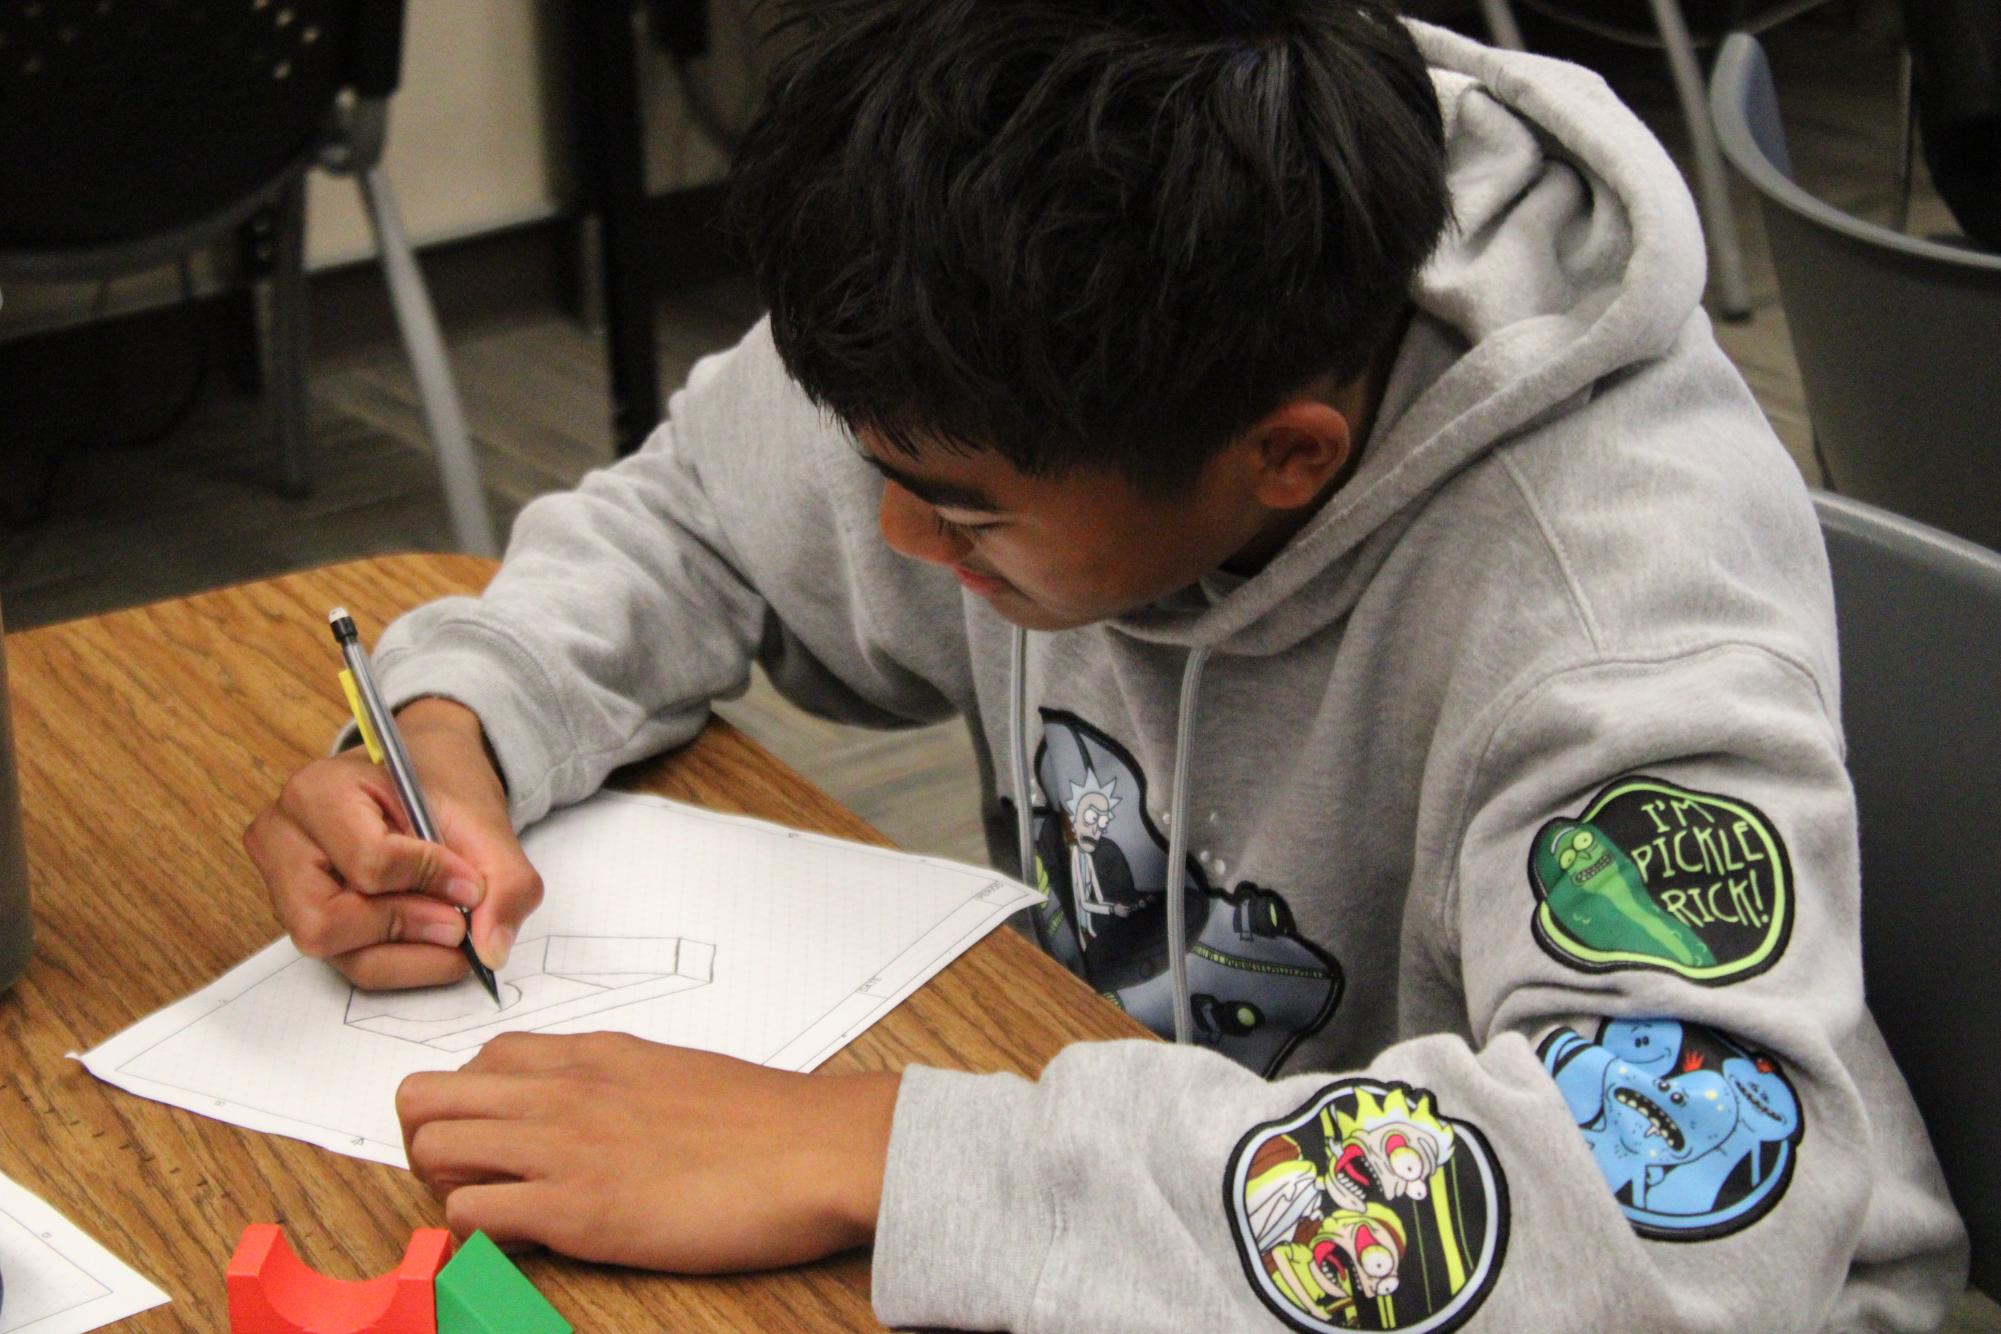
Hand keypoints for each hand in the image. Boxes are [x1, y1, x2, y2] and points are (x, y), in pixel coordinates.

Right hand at [242, 698, 541, 987]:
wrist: (429, 774)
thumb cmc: (443, 786)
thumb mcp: (484, 819)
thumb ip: (504, 880)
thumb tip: (491, 950)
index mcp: (318, 792)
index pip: (368, 862)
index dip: (430, 881)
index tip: (473, 883)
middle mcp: (283, 840)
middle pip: (327, 922)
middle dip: (406, 928)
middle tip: (459, 922)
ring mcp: (283, 884)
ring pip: (338, 955)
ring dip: (410, 954)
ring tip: (453, 928)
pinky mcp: (302, 919)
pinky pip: (350, 964)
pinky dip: (403, 961)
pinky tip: (432, 937)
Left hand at [398, 1032, 899, 1271]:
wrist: (815, 1148)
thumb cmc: (765, 1121)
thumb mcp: (675, 1076)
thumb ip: (619, 1087)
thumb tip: (593, 1114)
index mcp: (591, 1055)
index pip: (479, 1057)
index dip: (471, 1102)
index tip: (496, 1138)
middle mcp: (562, 1090)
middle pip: (425, 1094)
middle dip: (426, 1141)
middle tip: (467, 1179)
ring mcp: (563, 1147)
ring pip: (431, 1145)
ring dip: (440, 1185)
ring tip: (492, 1212)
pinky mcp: (574, 1210)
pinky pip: (468, 1214)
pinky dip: (474, 1234)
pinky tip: (522, 1242)